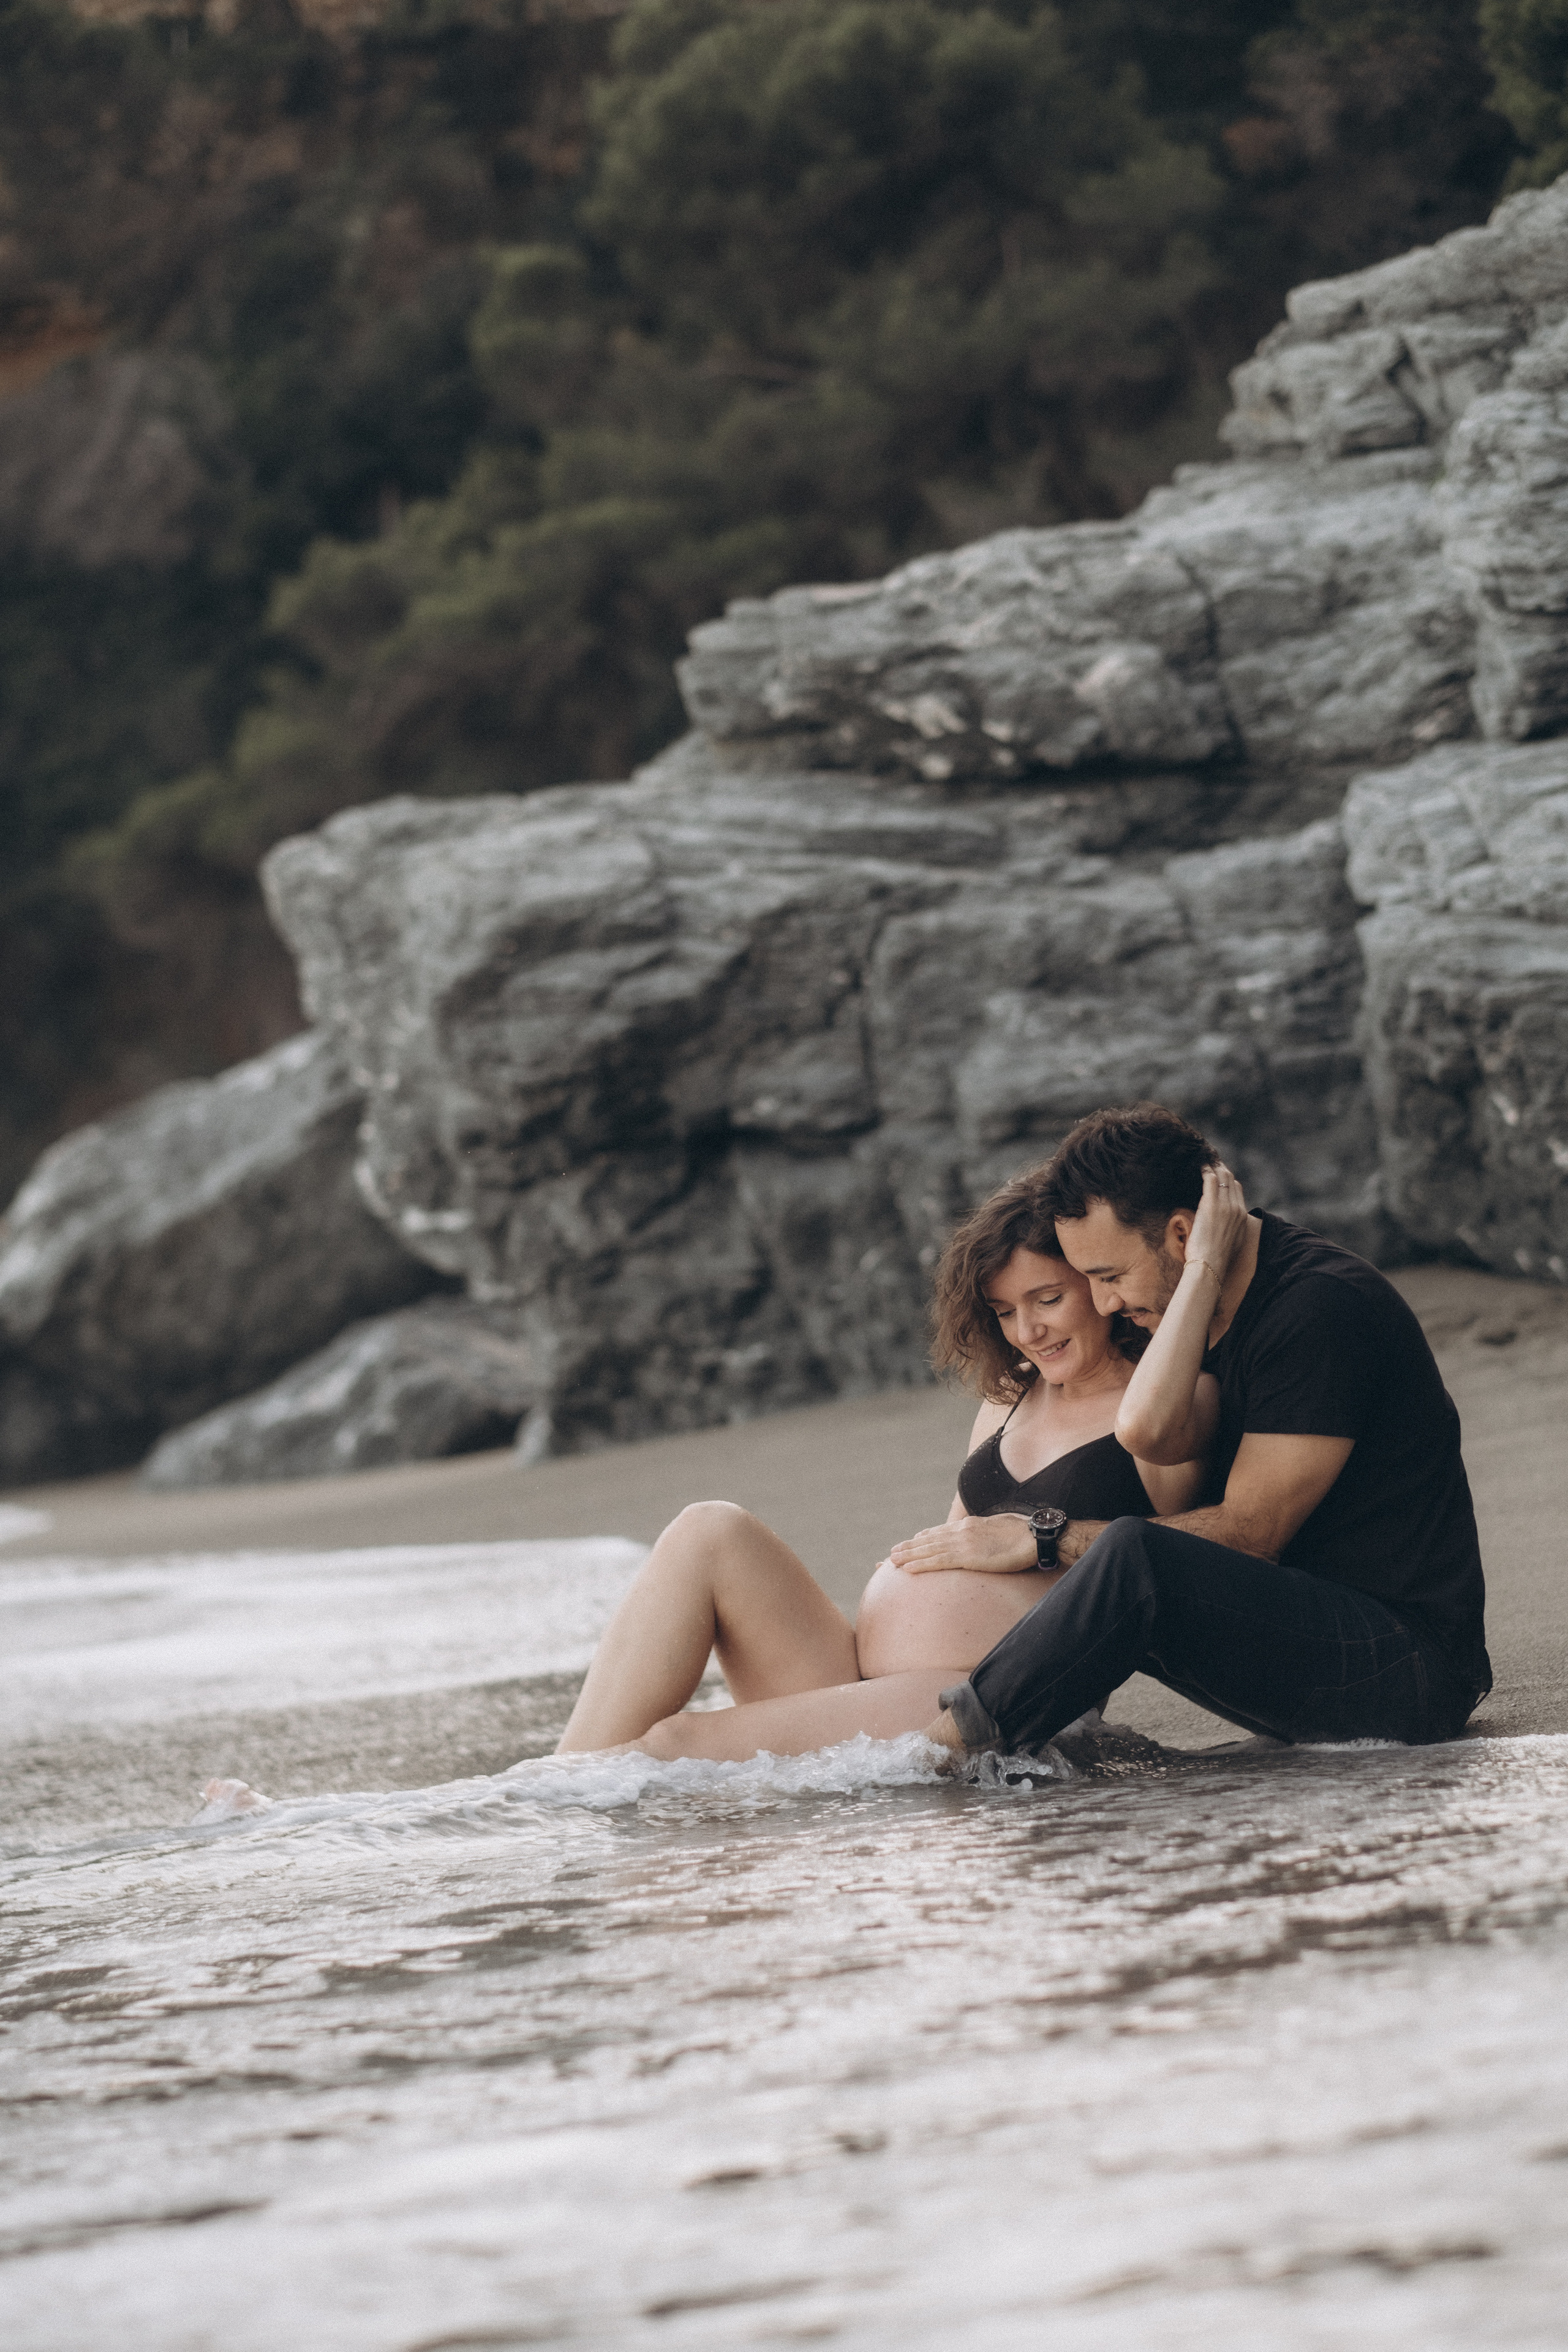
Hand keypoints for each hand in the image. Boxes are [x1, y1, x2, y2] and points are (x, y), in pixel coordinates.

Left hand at [887, 1516, 1037, 1575]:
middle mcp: (962, 1531)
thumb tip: (983, 1542)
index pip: (940, 1531)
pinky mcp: (968, 1557)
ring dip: (909, 1555)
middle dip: (910, 1547)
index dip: (924, 1537)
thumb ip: (985, 1535)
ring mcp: (963, 1543)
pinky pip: (939, 1562)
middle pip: (929, 1540)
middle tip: (892, 1553)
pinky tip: (909, 1569)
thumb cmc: (1023, 1534)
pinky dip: (922, 1565)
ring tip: (892, 1560)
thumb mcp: (998, 1530)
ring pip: (929, 1550)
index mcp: (969, 1525)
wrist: (1035, 1536)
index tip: (912, 1541)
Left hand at [1185, 1163, 1249, 1290]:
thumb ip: (1232, 1230)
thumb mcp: (1232, 1243)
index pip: (1237, 1189)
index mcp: (1242, 1217)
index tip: (1219, 1174)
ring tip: (1204, 1161)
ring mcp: (1225, 1205)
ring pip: (1222, 1177)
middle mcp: (1236, 1208)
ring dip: (1213, 1166)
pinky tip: (1199, 1166)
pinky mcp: (1211, 1205)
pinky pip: (1211, 1180)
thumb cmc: (1217, 1259)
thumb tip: (1228, 1228)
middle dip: (1221, 1169)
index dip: (1228, 1180)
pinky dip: (1206, 1170)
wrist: (1211, 1265)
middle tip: (1210, 1162)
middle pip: (1231, 1180)